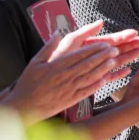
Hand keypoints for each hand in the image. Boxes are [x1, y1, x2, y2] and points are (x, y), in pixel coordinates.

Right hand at [2, 21, 138, 123]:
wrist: (23, 108)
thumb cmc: (28, 83)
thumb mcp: (35, 62)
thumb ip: (48, 47)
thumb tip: (57, 32)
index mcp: (58, 65)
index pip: (80, 54)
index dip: (94, 48)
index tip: (105, 43)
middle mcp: (65, 76)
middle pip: (88, 64)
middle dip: (103, 56)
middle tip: (115, 49)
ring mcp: (69, 88)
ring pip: (90, 76)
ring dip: (104, 68)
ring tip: (115, 61)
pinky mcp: (70, 100)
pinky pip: (87, 91)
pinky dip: (97, 85)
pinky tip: (106, 80)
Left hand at [49, 21, 138, 82]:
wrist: (43, 83)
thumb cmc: (53, 61)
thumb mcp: (68, 44)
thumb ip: (83, 33)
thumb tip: (100, 22)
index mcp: (88, 46)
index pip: (108, 39)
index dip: (121, 36)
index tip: (134, 32)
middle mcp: (93, 56)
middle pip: (115, 49)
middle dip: (129, 44)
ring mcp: (94, 67)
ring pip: (114, 61)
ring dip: (127, 57)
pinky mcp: (93, 80)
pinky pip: (108, 77)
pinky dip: (118, 74)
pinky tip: (128, 70)